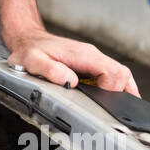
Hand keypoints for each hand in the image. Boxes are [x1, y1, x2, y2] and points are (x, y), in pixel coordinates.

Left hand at [3, 26, 139, 96]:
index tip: (103, 102)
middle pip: (122, 74)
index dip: (112, 90)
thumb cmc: (30, 50)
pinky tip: (113, 99)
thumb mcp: (33, 61)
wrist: (28, 39)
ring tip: (117, 109)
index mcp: (82, 55)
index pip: (112, 72)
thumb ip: (51, 70)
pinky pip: (111, 74)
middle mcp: (91, 55)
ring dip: (122, 91)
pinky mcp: (90, 64)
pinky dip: (116, 87)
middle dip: (122, 93)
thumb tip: (70, 81)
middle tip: (111, 109)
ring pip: (120, 74)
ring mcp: (92, 59)